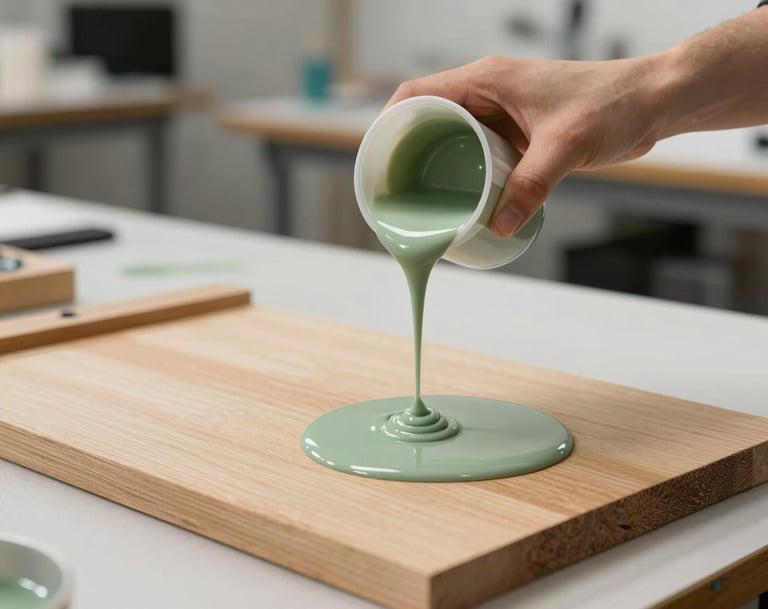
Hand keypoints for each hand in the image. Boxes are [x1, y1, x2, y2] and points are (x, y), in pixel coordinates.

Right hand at [385, 55, 663, 236]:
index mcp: (486, 79)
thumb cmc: (612, 104)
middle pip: (428, 118)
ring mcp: (502, 113)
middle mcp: (488, 93)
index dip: (390, 123)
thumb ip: (531, 185)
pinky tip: (465, 200)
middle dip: (408, 151)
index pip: (417, 94)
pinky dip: (466, 173)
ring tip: (423, 199)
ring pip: (453, 137)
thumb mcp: (566, 146)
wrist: (651, 102)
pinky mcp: (518, 133)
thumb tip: (498, 227)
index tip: (376, 157)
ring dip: (437, 165)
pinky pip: (479, 152)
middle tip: (396, 189)